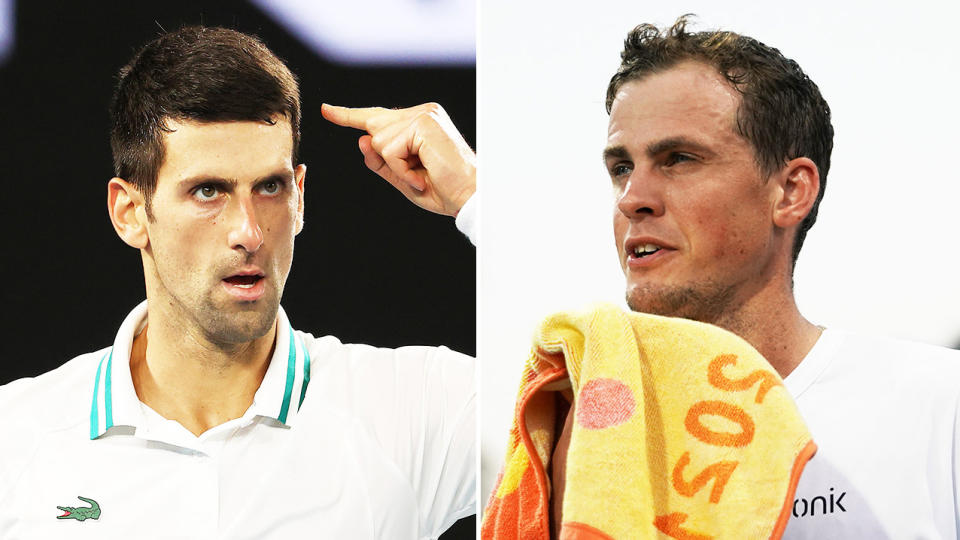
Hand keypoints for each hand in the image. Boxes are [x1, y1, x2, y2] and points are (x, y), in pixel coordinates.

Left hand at [321, 103, 475, 216]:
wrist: (468, 197)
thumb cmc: (442, 190)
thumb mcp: (402, 178)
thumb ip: (380, 161)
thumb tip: (361, 140)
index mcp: (419, 121)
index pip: (378, 117)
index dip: (349, 115)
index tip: (326, 110)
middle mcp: (422, 112)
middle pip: (374, 130)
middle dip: (388, 160)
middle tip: (421, 175)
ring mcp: (423, 114)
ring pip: (379, 141)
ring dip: (397, 168)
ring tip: (423, 175)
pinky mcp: (422, 122)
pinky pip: (389, 149)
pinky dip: (401, 169)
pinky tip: (421, 175)